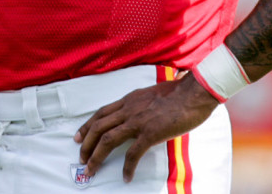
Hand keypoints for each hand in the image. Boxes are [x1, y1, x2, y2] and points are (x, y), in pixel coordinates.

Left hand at [74, 74, 219, 181]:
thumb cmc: (177, 94)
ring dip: (96, 156)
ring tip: (91, 169)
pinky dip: (127, 166)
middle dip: (86, 144)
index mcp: (128, 100)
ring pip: (108, 139)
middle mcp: (128, 109)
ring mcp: (137, 121)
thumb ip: (140, 105)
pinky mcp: (150, 133)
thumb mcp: (150, 95)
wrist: (192, 94)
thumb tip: (138, 114)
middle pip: (98, 127)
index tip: (78, 137)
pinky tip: (125, 176)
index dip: (87, 126)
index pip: (101, 113)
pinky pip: (133, 153)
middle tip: (81, 158)